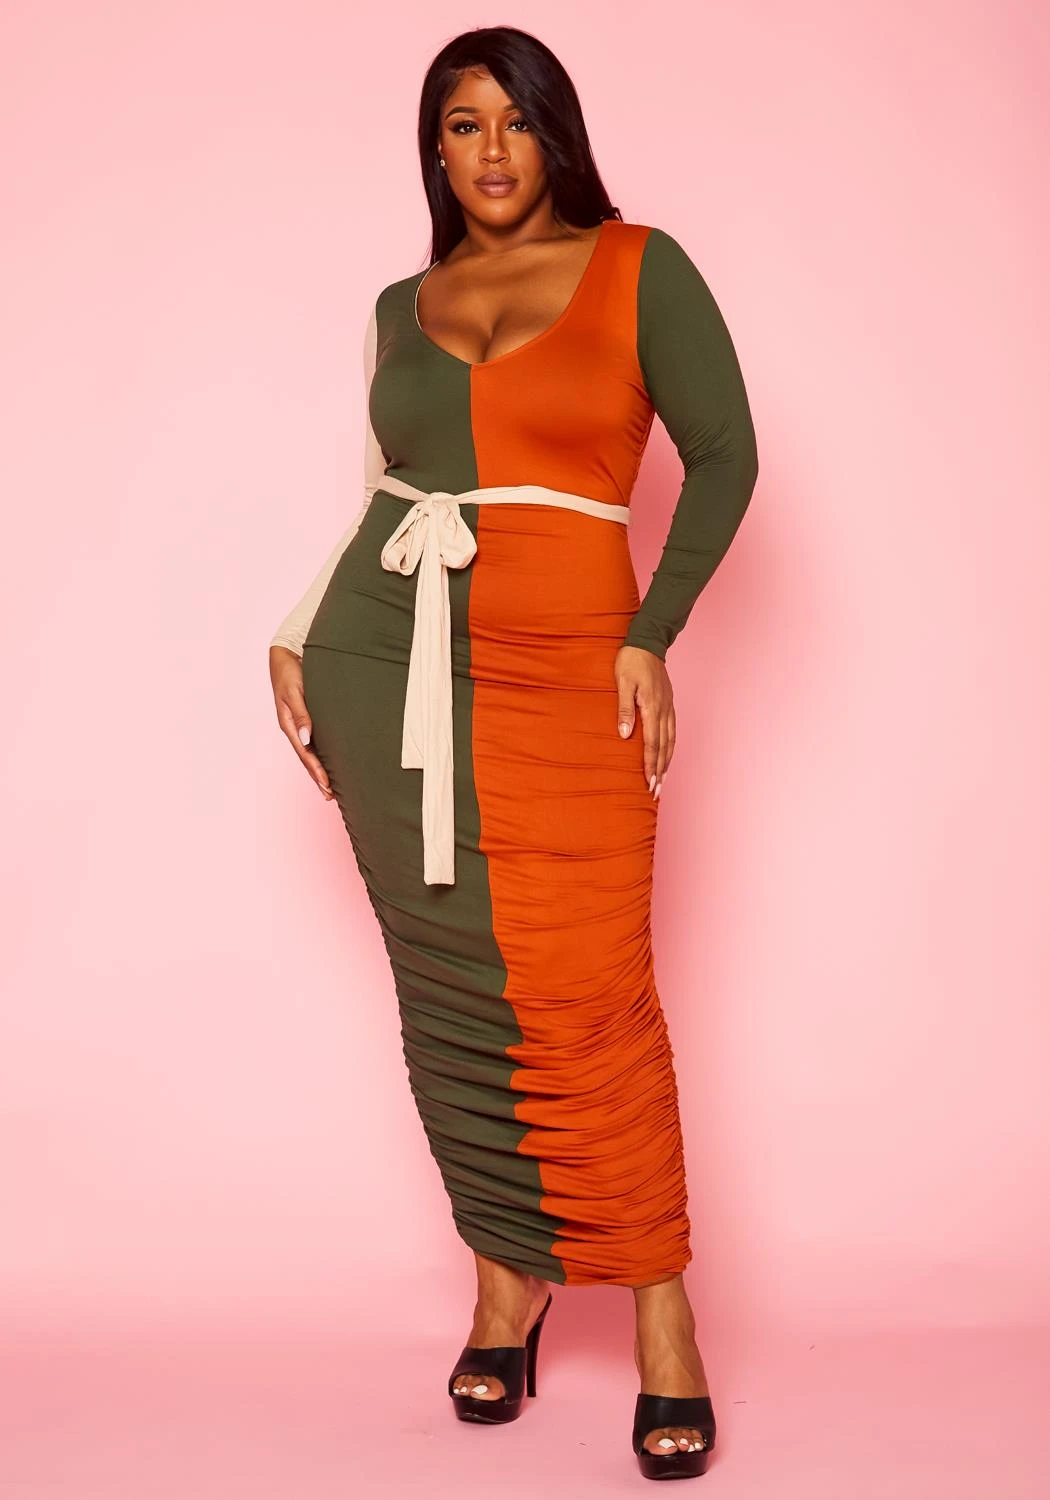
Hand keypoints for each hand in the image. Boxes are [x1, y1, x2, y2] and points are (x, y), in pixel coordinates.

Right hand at [269, 646, 333, 799]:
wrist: (286, 656)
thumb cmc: (289, 672)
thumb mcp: (294, 691)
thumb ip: (301, 714)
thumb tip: (306, 738)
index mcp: (288, 724)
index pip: (304, 753)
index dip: (316, 770)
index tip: (327, 785)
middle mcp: (294, 728)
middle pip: (307, 758)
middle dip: (318, 777)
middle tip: (332, 796)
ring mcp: (300, 725)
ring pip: (311, 752)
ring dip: (320, 770)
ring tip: (331, 788)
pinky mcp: (307, 718)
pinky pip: (315, 742)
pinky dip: (321, 755)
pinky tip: (329, 763)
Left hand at [615, 645, 674, 799]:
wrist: (647, 643)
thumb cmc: (631, 662)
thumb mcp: (622, 683)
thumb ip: (624, 709)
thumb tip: (625, 734)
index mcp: (652, 707)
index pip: (652, 744)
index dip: (651, 765)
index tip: (649, 783)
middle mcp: (664, 710)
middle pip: (664, 747)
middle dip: (660, 771)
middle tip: (656, 791)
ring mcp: (668, 707)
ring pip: (671, 741)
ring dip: (667, 762)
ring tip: (663, 780)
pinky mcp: (669, 704)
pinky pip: (672, 731)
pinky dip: (671, 747)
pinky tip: (667, 755)